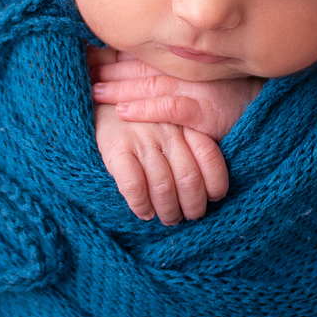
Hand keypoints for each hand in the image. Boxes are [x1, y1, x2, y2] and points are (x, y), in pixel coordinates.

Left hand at [90, 56, 263, 140]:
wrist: (268, 106)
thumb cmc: (234, 92)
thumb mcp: (204, 72)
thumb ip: (176, 68)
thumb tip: (139, 65)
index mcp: (185, 59)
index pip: (143, 54)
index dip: (114, 54)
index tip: (89, 52)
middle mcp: (187, 70)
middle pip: (140, 68)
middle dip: (109, 68)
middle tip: (82, 69)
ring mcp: (196, 89)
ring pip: (149, 87)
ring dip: (118, 89)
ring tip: (94, 90)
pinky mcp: (204, 112)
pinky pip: (169, 109)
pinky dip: (145, 110)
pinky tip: (123, 113)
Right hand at [93, 103, 227, 224]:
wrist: (100, 98)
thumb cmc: (143, 118)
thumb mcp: (173, 120)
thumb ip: (190, 142)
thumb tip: (209, 185)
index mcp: (184, 122)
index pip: (209, 155)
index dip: (216, 183)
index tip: (213, 197)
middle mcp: (167, 130)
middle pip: (189, 178)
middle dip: (193, 205)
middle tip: (190, 215)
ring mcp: (141, 138)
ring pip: (163, 186)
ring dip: (169, 211)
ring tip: (169, 218)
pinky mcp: (116, 147)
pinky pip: (134, 185)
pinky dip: (141, 205)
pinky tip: (144, 212)